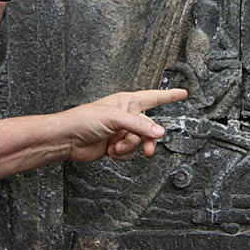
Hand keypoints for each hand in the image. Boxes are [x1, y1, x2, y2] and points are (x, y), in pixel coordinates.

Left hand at [61, 88, 186, 161]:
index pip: (153, 97)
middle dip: (143, 140)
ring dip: (128, 148)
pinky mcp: (115, 146)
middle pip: (149, 128)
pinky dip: (121, 155)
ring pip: (139, 142)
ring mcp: (121, 132)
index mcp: (126, 102)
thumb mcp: (114, 119)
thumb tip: (159, 133)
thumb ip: (138, 126)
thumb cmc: (83, 120)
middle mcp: (126, 116)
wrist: (67, 139)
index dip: (169, 96)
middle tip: (146, 150)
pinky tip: (110, 151)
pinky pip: (130, 153)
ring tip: (113, 147)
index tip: (183, 93)